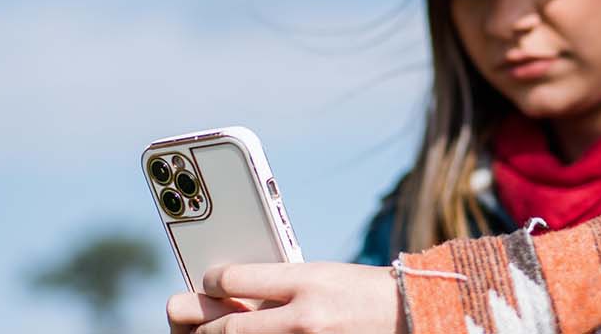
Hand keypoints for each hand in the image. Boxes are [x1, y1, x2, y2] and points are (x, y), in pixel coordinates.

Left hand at [166, 262, 402, 333]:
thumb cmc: (362, 292)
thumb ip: (279, 283)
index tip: (208, 282)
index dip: (211, 282)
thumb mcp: (321, 274)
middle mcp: (305, 318)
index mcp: (307, 282)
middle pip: (229, 327)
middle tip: (192, 319)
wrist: (409, 316)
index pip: (234, 280)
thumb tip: (231, 293)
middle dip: (203, 325)